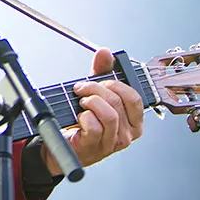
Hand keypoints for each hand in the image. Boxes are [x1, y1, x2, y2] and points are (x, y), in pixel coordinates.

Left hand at [41, 47, 145, 175]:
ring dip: (90, 102)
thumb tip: (105, 52)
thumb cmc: (85, 119)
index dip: (116, 84)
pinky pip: (94, 126)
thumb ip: (102, 72)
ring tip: (81, 102)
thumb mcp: (96, 92)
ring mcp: (112, 143)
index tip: (101, 81)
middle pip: (117, 102)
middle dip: (96, 89)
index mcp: (134, 121)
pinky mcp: (96, 147)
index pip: (134, 98)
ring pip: (108, 115)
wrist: (65, 141)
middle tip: (82, 89)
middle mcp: (127, 134)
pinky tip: (79, 117)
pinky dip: (84, 117)